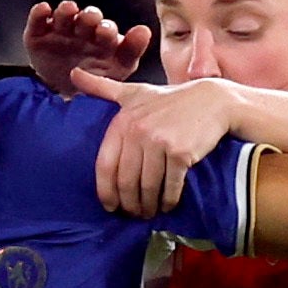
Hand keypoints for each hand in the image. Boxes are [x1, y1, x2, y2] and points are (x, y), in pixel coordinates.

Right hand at [23, 0, 151, 96]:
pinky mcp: (38, 34)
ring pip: (65, 16)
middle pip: (88, 19)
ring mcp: (61, 32)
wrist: (60, 98)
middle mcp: (84, 32)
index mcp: (104, 41)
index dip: (107, 30)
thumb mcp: (116, 72)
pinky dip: (40, 13)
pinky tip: (44, 10)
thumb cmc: (93, 81)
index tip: (107, 31)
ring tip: (68, 10)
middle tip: (90, 19)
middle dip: (89, 17)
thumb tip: (144, 30)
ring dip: (67, 11)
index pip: (108, 31)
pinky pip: (39, 21)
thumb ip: (131, 52)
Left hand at [70, 67, 240, 217]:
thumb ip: (104, 88)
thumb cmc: (170, 100)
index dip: (106, 191)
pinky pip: (170, 187)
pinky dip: (168, 200)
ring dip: (148, 206)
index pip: (105, 165)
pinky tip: (168, 205)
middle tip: (133, 213)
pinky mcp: (180, 153)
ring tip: (150, 212)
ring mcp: (159, 142)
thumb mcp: (135, 91)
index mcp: (122, 121)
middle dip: (129, 204)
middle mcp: (138, 131)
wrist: (212, 101)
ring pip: (147, 187)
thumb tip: (74, 74)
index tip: (111, 206)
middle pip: (125, 181)